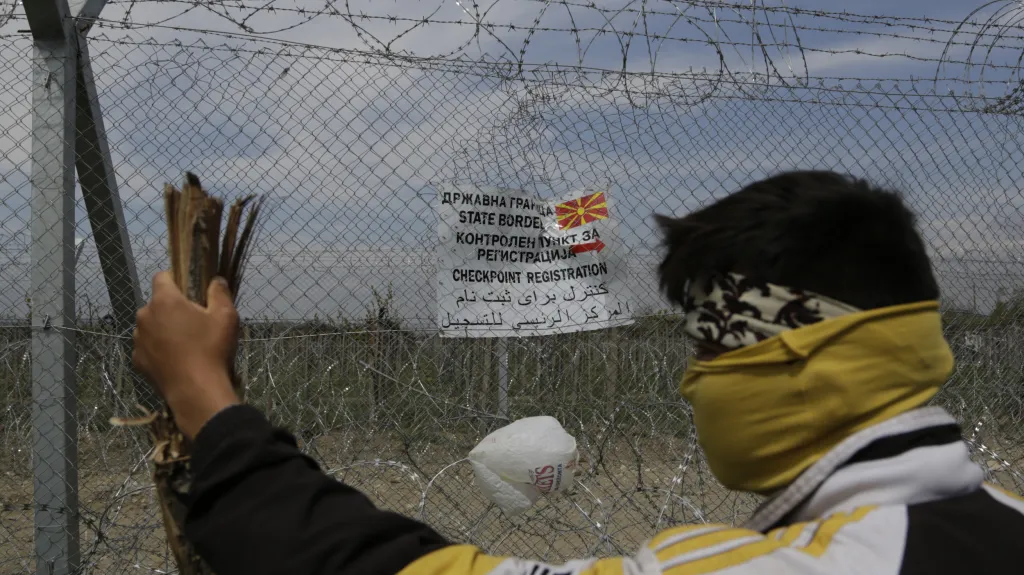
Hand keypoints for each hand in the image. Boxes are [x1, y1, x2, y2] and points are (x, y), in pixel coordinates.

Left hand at [133, 271, 240, 437]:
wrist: (196, 390)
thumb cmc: (211, 348)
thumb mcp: (225, 316)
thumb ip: (219, 293)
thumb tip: (216, 280)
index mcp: (164, 300)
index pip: (161, 276)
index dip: (175, 279)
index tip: (189, 291)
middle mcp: (145, 316)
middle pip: (156, 303)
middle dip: (171, 308)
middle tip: (192, 322)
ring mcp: (138, 339)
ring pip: (150, 326)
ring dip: (162, 329)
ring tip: (183, 344)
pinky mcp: (137, 360)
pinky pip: (147, 347)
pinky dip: (158, 349)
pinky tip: (174, 360)